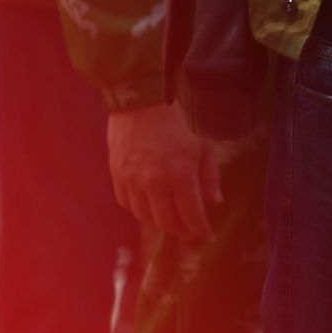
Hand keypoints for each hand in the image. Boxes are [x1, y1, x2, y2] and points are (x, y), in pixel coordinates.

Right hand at [107, 102, 222, 240]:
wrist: (141, 99)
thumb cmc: (177, 119)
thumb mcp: (202, 144)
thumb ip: (208, 176)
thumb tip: (214, 202)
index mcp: (180, 174)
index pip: (191, 215)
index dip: (200, 228)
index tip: (205, 233)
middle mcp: (155, 183)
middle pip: (167, 222)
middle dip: (181, 229)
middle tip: (188, 227)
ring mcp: (132, 181)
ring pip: (145, 217)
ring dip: (159, 221)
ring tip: (169, 217)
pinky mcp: (117, 175)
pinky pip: (127, 203)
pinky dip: (139, 209)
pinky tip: (148, 204)